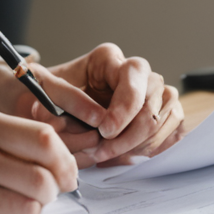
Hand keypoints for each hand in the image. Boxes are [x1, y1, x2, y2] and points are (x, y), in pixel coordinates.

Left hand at [0, 46, 185, 166]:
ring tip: (107, 154)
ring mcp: (152, 91)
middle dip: (127, 136)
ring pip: (162, 121)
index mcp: (108, 59)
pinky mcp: (161, 112)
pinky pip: (171, 131)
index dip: (122, 111)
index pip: (132, 82)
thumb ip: (56, 99)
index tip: (104, 131)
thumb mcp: (42, 90)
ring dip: (136, 145)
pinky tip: (127, 153)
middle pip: (151, 106)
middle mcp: (135, 71)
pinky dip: (151, 147)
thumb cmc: (49, 93)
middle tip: (102, 153)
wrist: (49, 101)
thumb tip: (63, 114)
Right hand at [0, 104, 77, 213]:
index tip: (67, 174)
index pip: (45, 139)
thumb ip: (6, 136)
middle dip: (54, 190)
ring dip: (34, 210)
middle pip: (43, 176)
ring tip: (20, 205)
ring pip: (28, 206)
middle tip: (47, 194)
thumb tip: (59, 160)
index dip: (65, 161)